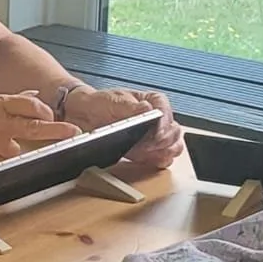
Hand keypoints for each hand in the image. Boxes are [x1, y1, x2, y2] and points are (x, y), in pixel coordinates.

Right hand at [0, 94, 79, 170]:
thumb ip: (8, 101)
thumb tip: (32, 96)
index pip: (31, 105)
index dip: (45, 111)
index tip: (52, 115)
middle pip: (35, 126)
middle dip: (57, 130)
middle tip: (73, 132)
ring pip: (18, 149)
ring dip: (13, 148)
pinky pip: (2, 162)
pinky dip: (0, 159)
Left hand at [66, 87, 185, 173]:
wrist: (88, 116)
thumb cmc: (102, 103)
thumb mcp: (113, 101)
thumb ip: (130, 106)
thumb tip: (146, 109)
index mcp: (154, 101)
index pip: (166, 113)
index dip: (163, 124)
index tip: (155, 133)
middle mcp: (160, 117)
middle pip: (174, 132)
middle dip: (162, 141)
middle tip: (147, 145)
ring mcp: (157, 134)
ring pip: (174, 145)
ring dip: (163, 152)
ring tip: (146, 153)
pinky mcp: (151, 149)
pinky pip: (165, 158)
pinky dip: (159, 160)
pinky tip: (148, 159)